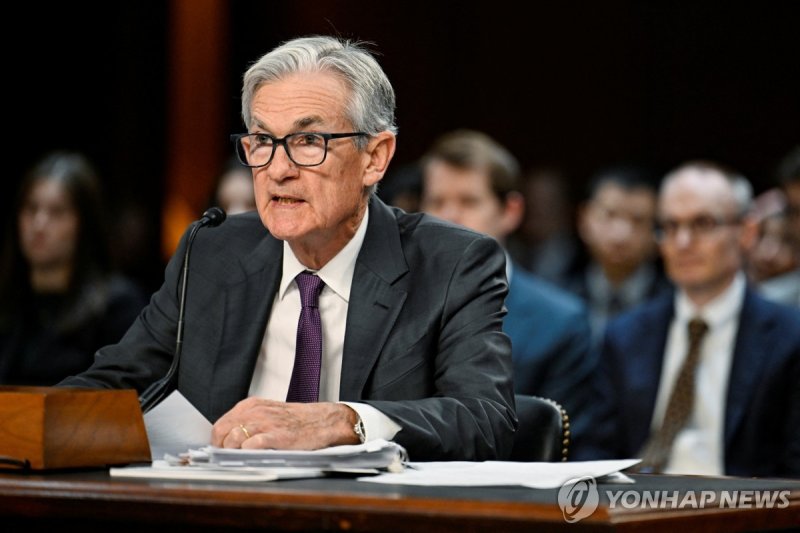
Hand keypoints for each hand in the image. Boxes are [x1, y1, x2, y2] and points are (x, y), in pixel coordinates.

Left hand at [210, 398, 359, 448]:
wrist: (322, 421)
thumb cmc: (297, 421)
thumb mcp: (268, 413)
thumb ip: (248, 422)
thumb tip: (228, 440)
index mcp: (251, 406)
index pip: (220, 424)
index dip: (218, 441)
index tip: (220, 451)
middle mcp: (255, 412)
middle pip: (222, 432)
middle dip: (222, 448)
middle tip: (228, 458)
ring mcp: (266, 423)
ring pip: (233, 439)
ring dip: (233, 452)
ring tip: (241, 459)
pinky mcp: (277, 436)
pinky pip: (251, 445)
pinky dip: (247, 453)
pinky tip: (253, 457)